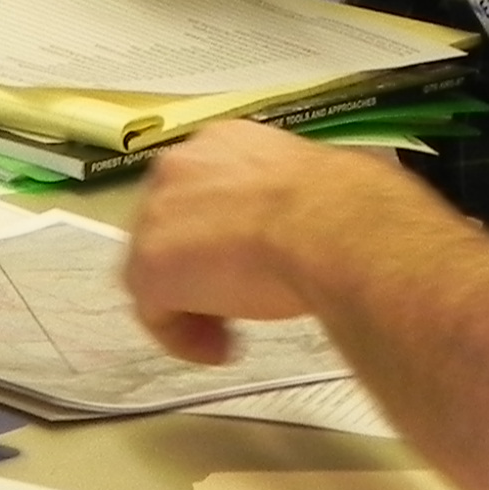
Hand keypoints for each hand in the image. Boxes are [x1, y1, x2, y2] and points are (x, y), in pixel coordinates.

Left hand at [124, 121, 394, 363]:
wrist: (329, 226)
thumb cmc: (338, 209)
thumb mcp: (308, 189)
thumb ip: (281, 202)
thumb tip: (302, 226)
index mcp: (221, 141)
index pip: (201, 189)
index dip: (218, 234)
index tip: (244, 260)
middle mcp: (179, 167)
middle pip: (170, 226)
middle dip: (197, 266)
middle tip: (234, 298)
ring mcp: (155, 215)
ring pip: (157, 268)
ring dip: (191, 303)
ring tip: (229, 332)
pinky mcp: (150, 267)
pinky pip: (155, 313)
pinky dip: (184, 337)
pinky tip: (221, 348)